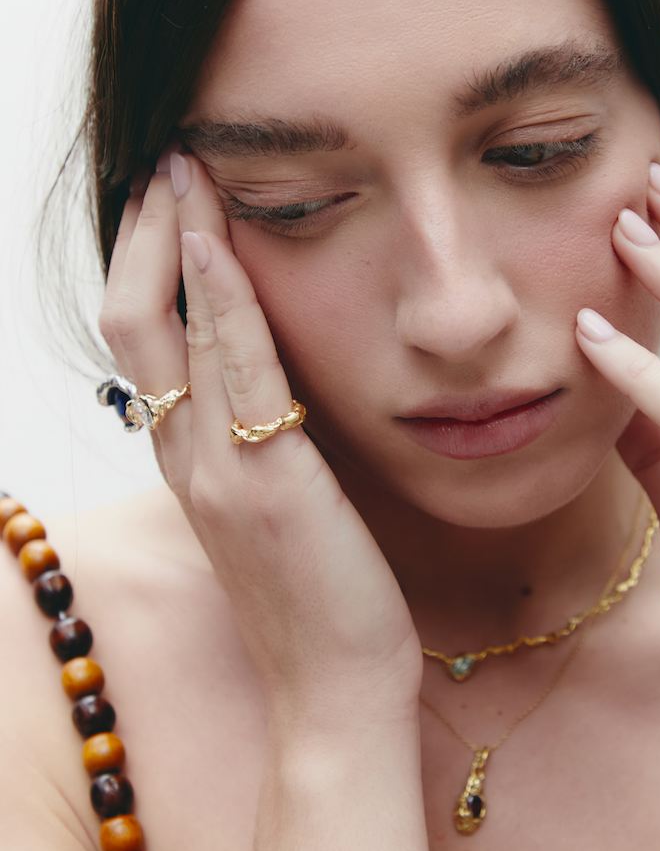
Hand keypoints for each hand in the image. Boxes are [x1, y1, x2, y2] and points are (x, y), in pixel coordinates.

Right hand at [99, 152, 421, 718]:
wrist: (336, 688)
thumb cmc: (323, 593)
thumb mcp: (279, 506)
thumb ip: (265, 439)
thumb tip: (282, 378)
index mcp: (187, 462)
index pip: (145, 341)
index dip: (149, 264)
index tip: (171, 199)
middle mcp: (184, 459)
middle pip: (133, 323)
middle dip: (146, 235)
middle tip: (167, 162)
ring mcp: (215, 471)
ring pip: (168, 334)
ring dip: (176, 242)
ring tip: (188, 170)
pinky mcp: (264, 482)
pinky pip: (235, 374)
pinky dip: (221, 303)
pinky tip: (222, 242)